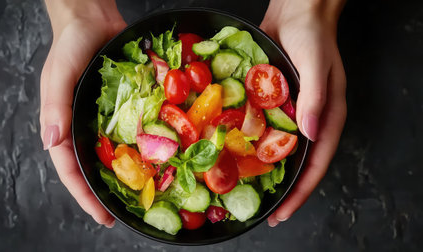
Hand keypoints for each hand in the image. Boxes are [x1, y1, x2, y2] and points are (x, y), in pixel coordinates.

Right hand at [40, 0, 125, 227]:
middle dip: (107, 193)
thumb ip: (54, 107)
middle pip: (94, 168)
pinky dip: (145, 146)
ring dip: (128, 175)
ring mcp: (107, 120)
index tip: (101, 216)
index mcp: (65, 126)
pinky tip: (161, 158)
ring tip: (145, 196)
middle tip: (124, 215)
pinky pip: (135, 130)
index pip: (70, 170)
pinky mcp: (126, 108)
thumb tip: (51, 143)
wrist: (94, 21)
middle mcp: (86, 128)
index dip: (84, 195)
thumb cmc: (70, 46)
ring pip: (116, 154)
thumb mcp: (57, 74)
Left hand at [260, 0, 346, 225]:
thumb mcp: (316, 66)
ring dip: (264, 171)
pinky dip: (250, 142)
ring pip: (277, 149)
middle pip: (297, 163)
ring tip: (246, 191)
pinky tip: (233, 153)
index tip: (283, 213)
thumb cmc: (313, 35)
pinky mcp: (270, 102)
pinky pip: (262, 127)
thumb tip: (309, 135)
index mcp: (327, 117)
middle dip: (283, 190)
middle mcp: (307, 120)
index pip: (316, 164)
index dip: (301, 192)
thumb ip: (314, 99)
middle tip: (266, 212)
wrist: (296, 12)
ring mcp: (288, 112)